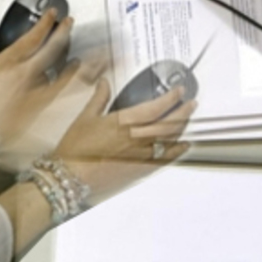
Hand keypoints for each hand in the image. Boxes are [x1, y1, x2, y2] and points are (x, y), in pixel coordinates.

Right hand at [0, 9, 78, 143]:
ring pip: (60, 66)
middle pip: (52, 47)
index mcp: (7, 63)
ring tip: (75, 41)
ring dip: (70, 51)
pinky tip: (75, 67)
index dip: (46, 22)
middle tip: (69, 22)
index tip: (52, 14)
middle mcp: (25, 74)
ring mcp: (36, 90)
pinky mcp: (41, 106)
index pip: (33, 36)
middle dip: (63, 31)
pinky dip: (71, 75)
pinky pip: (61, 86)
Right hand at [54, 79, 195, 199]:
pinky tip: (182, 145)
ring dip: (182, 128)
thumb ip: (99, 98)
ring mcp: (141, 156)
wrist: (71, 178)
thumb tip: (104, 83)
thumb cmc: (75, 150)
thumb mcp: (84, 118)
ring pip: (170, 140)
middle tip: (191, 103)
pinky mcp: (140, 170)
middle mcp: (136, 139)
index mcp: (123, 123)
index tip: (179, 91)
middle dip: (183, 111)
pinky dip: (177, 151)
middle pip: (169, 123)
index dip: (171, 98)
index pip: (156, 107)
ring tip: (187, 119)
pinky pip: (165, 159)